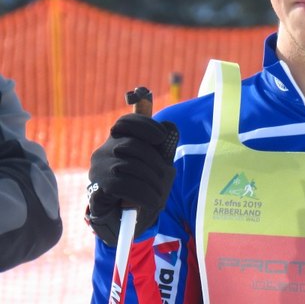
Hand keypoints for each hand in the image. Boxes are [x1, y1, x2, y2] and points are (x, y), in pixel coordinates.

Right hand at [86, 113, 178, 245]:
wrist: (126, 219)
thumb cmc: (143, 186)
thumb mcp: (157, 165)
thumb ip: (163, 146)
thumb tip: (170, 127)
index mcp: (117, 141)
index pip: (125, 122)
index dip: (145, 125)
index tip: (162, 137)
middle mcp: (103, 152)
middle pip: (131, 144)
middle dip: (154, 160)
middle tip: (165, 176)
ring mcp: (98, 170)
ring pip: (127, 165)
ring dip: (150, 180)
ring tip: (160, 194)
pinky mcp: (96, 189)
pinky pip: (122, 186)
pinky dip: (142, 193)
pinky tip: (152, 200)